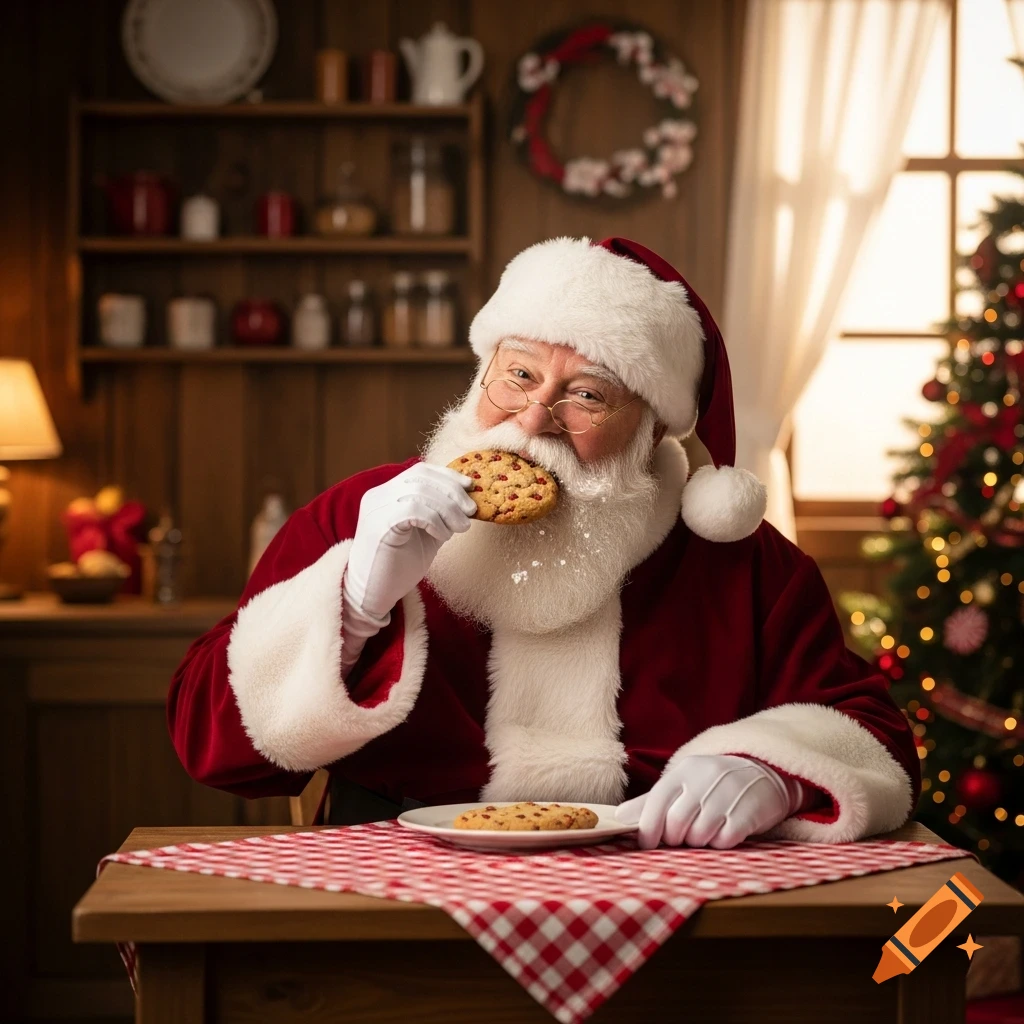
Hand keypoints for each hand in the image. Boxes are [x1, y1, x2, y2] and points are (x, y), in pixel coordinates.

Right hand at [344, 462, 476, 622]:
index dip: (448, 476)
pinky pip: (413, 510)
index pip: (420, 471)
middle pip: (421, 477)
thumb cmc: (399, 566)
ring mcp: (376, 509)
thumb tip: (467, 501)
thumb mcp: (425, 533)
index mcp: (387, 494)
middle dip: (452, 492)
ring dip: (447, 509)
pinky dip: (434, 520)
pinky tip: (441, 536)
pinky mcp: (379, 525)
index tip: (470, 487)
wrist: (372, 595)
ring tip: (458, 529)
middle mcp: (378, 496)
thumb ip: (440, 514)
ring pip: (419, 492)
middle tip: (470, 512)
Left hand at [615, 754, 804, 849]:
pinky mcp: (748, 813)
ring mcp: (728, 795)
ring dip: (698, 841)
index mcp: (684, 770)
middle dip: (675, 838)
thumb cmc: (712, 782)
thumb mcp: (682, 783)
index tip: (646, 843)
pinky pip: (723, 840)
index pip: (657, 800)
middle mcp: (704, 780)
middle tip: (682, 836)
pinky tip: (723, 831)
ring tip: (705, 830)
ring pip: (699, 835)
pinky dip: (719, 843)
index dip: (648, 827)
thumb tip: (618, 817)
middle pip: (676, 823)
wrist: (762, 771)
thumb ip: (650, 801)